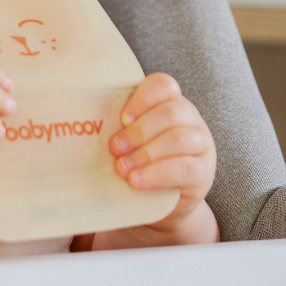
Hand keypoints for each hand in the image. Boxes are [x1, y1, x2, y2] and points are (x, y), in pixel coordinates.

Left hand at [108, 72, 216, 240]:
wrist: (160, 199)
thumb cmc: (139, 160)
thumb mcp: (130, 139)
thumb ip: (118, 127)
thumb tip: (82, 122)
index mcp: (170, 102)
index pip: (164, 85)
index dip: (142, 99)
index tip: (122, 119)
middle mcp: (190, 119)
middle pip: (171, 113)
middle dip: (139, 131)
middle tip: (114, 148)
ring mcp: (201, 144)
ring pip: (179, 139)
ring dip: (146, 153)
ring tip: (122, 168)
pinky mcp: (203, 172)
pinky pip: (185, 168)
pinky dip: (157, 174)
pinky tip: (136, 181)